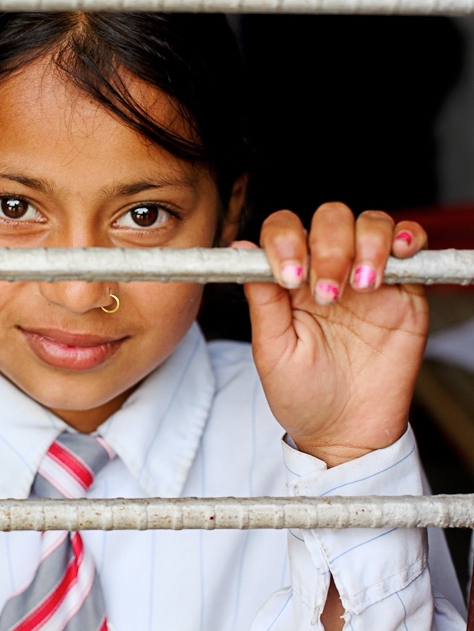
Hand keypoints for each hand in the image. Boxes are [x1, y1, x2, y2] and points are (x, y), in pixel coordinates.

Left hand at [237, 203, 426, 466]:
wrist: (346, 432)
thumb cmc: (302, 394)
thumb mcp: (272, 351)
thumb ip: (262, 299)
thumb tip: (240, 246)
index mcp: (289, 281)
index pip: (284, 230)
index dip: (286, 241)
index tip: (289, 278)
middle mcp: (327, 270)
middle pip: (329, 219)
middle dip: (328, 247)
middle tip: (328, 294)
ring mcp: (367, 277)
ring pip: (370, 223)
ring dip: (365, 243)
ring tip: (362, 286)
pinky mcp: (405, 291)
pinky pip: (411, 246)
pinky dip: (408, 238)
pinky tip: (400, 254)